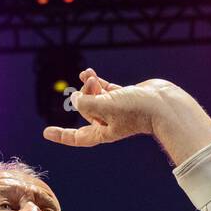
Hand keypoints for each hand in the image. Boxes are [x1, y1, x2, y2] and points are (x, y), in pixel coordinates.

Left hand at [43, 68, 210, 163]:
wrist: (164, 103)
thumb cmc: (136, 110)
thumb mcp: (107, 106)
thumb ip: (87, 103)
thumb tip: (75, 99)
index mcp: (103, 132)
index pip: (77, 137)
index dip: (62, 135)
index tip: (46, 132)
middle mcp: (108, 122)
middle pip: (85, 110)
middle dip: (83, 96)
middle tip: (89, 86)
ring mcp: (116, 108)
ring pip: (94, 97)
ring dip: (88, 86)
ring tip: (87, 75)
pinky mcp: (123, 95)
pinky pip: (104, 88)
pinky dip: (95, 81)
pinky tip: (87, 73)